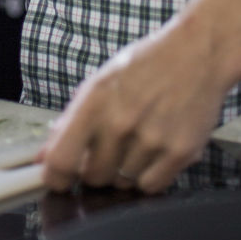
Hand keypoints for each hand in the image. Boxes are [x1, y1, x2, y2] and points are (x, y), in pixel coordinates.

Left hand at [39, 12, 229, 194]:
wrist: (196, 52)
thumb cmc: (145, 64)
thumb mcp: (100, 81)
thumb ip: (70, 120)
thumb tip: (44, 156)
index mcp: (94, 101)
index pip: (61, 160)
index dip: (55, 177)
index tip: (58, 178)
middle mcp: (121, 122)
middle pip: (93, 177)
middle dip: (95, 167)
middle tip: (108, 147)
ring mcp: (152, 140)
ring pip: (123, 183)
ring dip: (125, 170)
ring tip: (137, 139)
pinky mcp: (180, 152)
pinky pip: (151, 186)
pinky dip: (149, 175)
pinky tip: (154, 149)